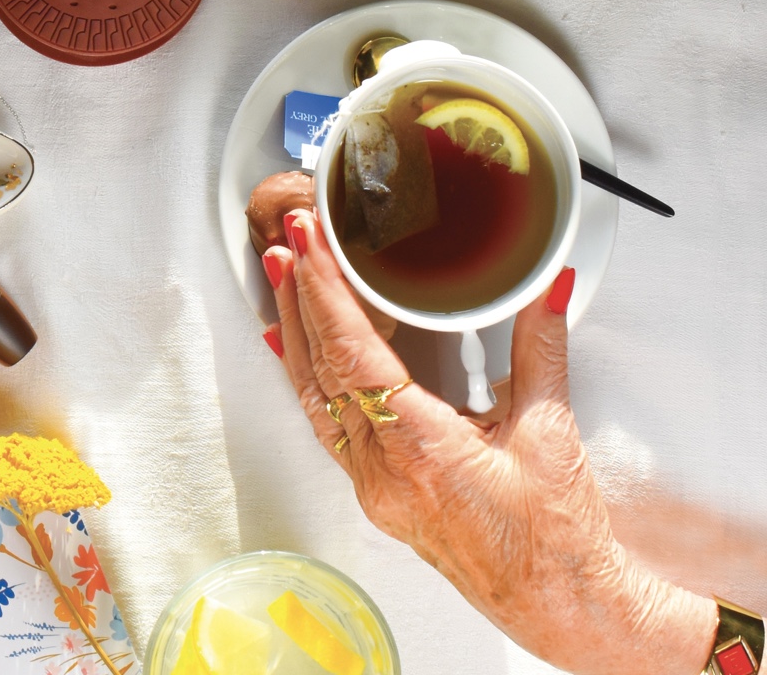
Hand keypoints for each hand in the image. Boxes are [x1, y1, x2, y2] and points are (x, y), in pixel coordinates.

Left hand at [264, 211, 715, 674]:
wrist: (558, 604)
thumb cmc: (557, 537)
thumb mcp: (551, 432)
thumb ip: (542, 348)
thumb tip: (550, 287)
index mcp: (422, 452)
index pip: (355, 356)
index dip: (327, 294)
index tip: (309, 246)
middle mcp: (383, 471)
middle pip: (324, 368)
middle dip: (303, 296)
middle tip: (290, 237)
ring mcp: (373, 485)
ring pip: (315, 395)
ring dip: (299, 331)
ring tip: (282, 273)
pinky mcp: (376, 491)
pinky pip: (327, 424)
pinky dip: (309, 376)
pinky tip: (294, 344)